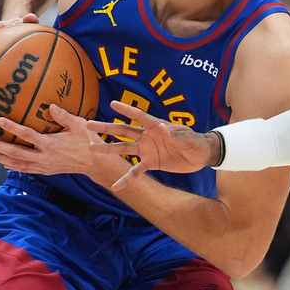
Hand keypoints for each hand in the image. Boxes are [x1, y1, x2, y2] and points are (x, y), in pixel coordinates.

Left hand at [0, 104, 114, 182]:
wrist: (95, 163)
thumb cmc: (88, 141)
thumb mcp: (80, 125)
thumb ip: (64, 116)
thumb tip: (50, 105)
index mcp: (51, 145)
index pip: (27, 135)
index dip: (12, 127)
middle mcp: (44, 157)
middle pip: (16, 153)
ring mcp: (43, 166)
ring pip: (17, 163)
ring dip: (0, 158)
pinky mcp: (45, 171)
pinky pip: (25, 169)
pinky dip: (12, 166)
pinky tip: (4, 162)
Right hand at [86, 100, 215, 190]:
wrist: (201, 156)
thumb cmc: (195, 141)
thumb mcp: (188, 137)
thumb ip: (174, 134)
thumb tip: (161, 127)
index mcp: (156, 126)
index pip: (139, 116)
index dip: (126, 110)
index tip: (112, 103)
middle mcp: (147, 136)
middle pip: (123, 131)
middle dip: (106, 128)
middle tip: (88, 125)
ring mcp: (147, 150)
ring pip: (123, 149)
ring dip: (108, 149)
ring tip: (91, 148)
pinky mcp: (150, 163)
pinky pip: (135, 171)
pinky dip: (126, 179)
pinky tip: (115, 186)